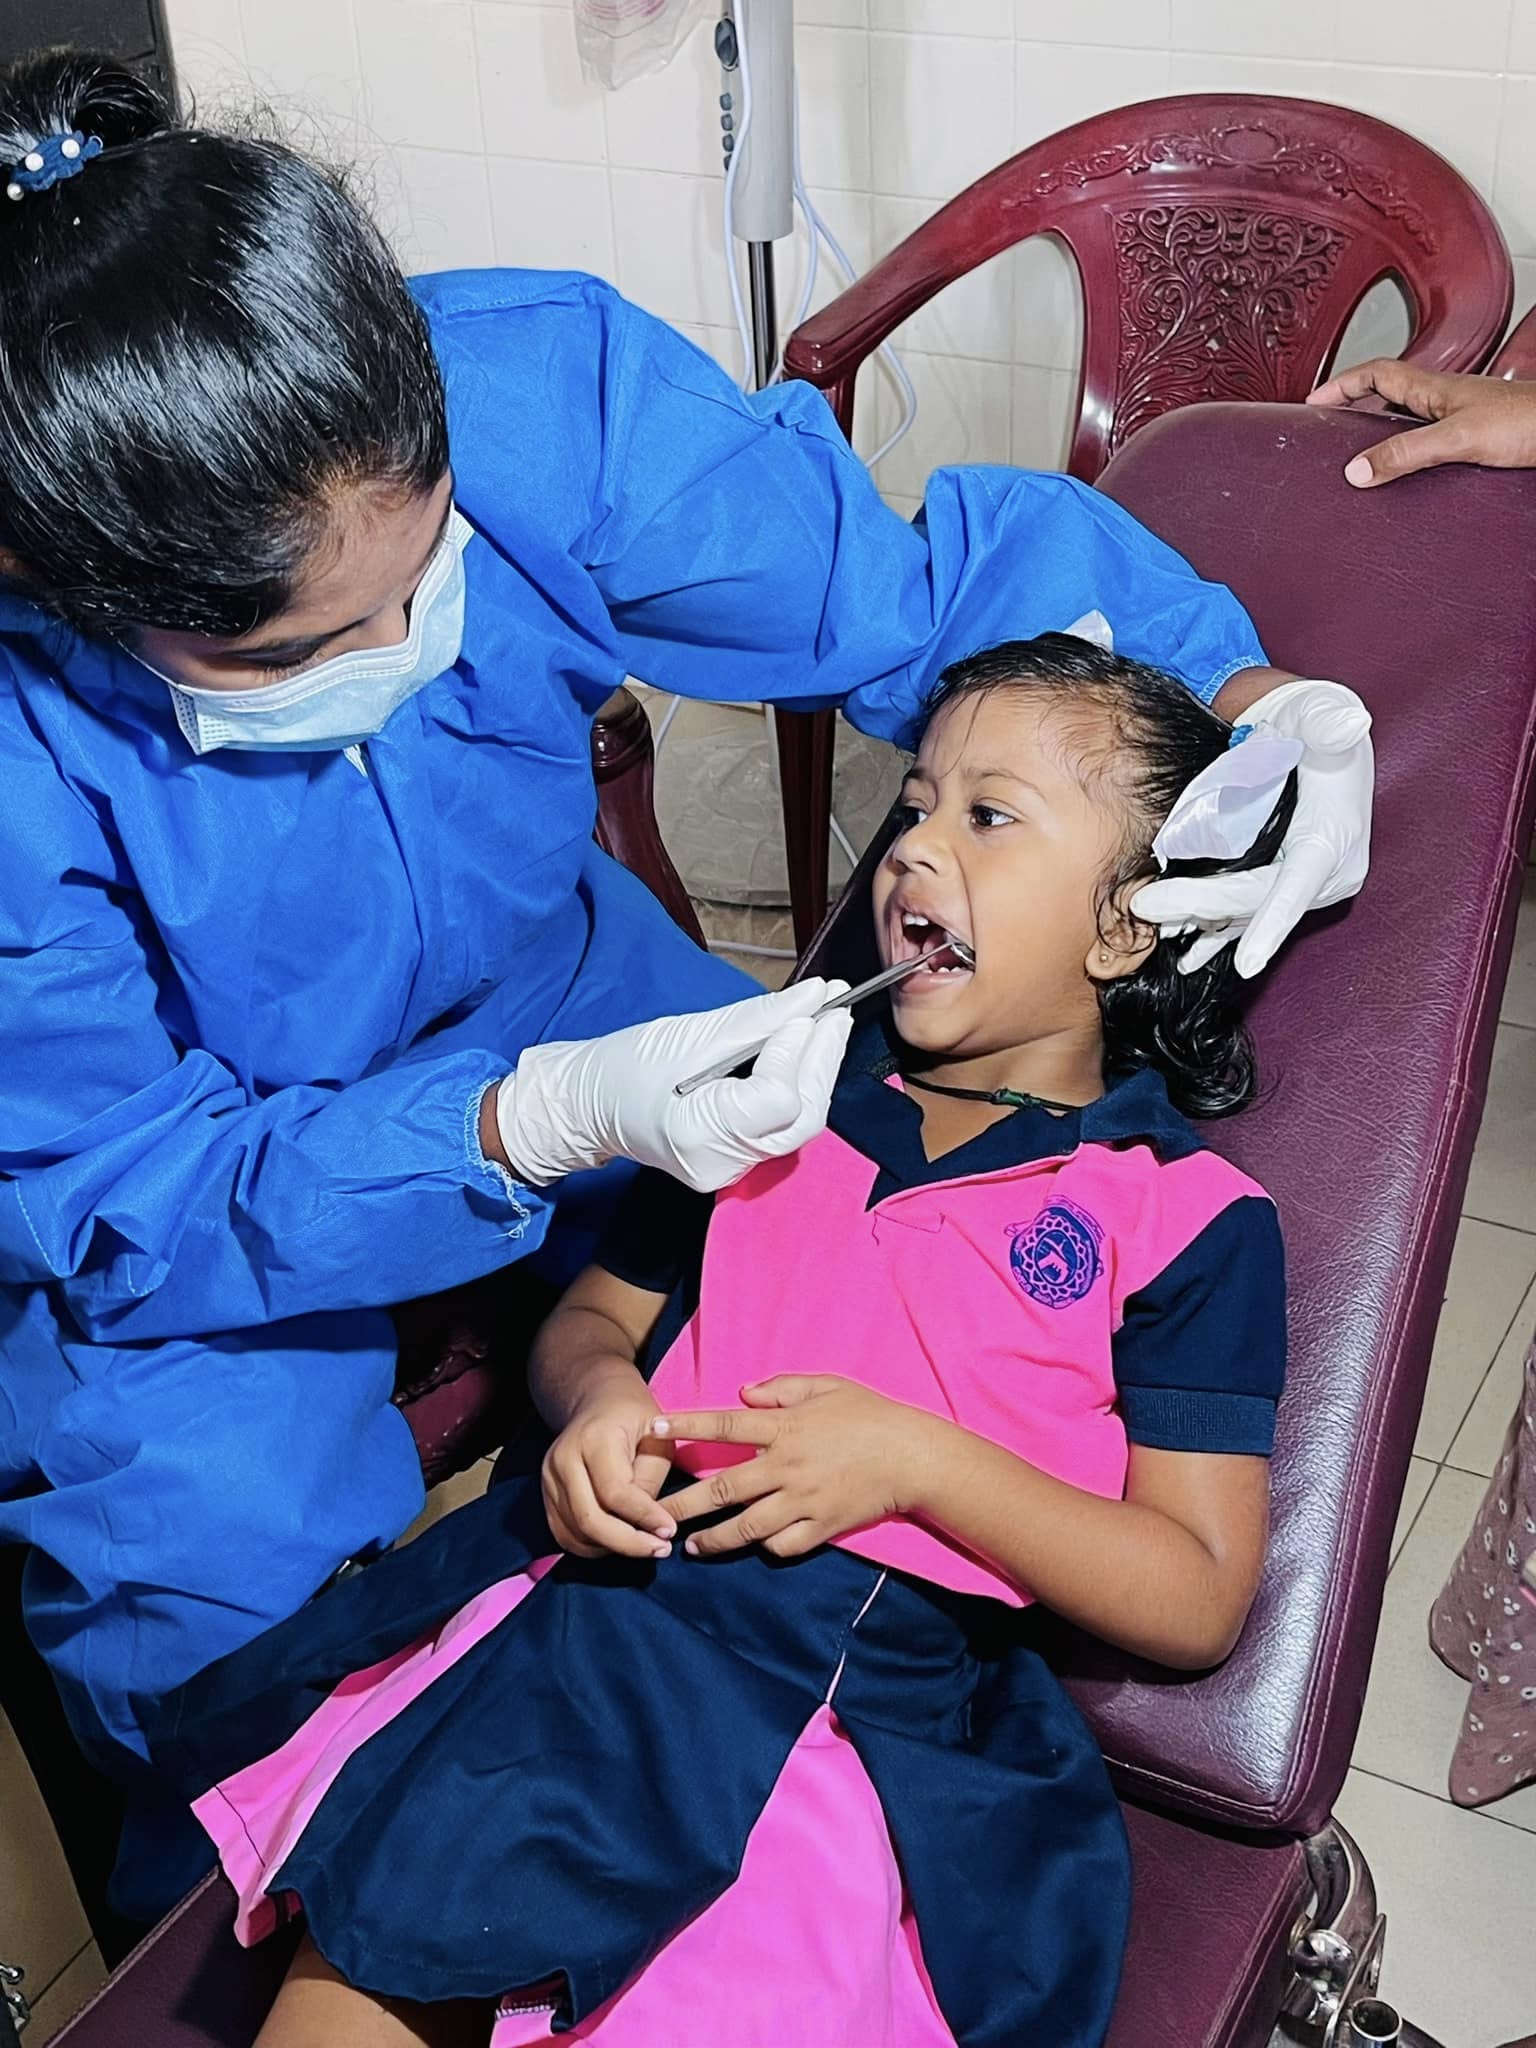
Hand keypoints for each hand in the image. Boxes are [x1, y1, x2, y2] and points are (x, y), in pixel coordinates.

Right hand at [494, 980, 853, 1192]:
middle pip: (801, 1117)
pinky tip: (804, 1053)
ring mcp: (732, 1171)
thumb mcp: (691, 1033)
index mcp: (700, 1134)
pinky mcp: (739, 1164)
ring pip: (799, 1123)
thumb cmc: (627, 1067)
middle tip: (837, 1008)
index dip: (796, 1051)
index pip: (777, 1097)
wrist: (591, 1106)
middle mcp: (721, 1163)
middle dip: (823, 1059)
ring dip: (817, 1071)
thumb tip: (815, 995)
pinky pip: (784, 1127)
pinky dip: (798, 1087)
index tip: (808, 1009)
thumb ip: (758, 1019)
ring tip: (827, 1022)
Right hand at [542, 1386, 676, 1559]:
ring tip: (644, 1546)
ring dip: (612, 1549)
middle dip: (628, 1543)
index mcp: (594, 1438)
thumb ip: (650, 1482)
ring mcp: (549, 1478)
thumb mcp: (658, 1437)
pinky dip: (592, 1547)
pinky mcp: (546, 1495)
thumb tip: (647, 1526)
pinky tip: (619, 1542)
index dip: (644, 1517)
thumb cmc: (635, 1417)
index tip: (669, 1532)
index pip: (615, 1492)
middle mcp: (563, 1459)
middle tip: (660, 1549)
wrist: (598, 1400)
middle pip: (590, 1519)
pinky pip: (565, 1535)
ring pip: (576, 1533)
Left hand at [653, 1376, 935, 1558]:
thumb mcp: (826, 1385)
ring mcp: (803, 1501)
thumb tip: (742, 1394)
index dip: (686, 1427)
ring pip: (746, 1527)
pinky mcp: (821, 1526)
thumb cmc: (869, 1414)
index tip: (654, 1430)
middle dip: (681, 1503)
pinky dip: (764, 1546)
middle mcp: (786, 1467)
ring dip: (713, 1538)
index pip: (723, 1426)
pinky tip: (751, 1544)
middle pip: (722, 1489)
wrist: (912, 1456)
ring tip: (689, 1546)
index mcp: (784, 1427)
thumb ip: (781, 1389)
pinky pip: (782, 1544)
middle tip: (650, 1514)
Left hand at [1132, 678, 1371, 976]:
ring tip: (1155, 934)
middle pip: (1256, 901)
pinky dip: (1217, 931)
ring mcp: (1308, 888)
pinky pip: (1249, 917)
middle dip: (1201, 907)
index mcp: (1333, 838)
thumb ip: (1330, 722)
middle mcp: (1328, 874)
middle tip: (1144, 907)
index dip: (1272, 925)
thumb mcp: (1322, 717)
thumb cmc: (1313, 727)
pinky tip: (1188, 954)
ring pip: (1248, 914)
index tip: (1247, 965)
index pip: (1298, 885)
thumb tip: (1348, 722)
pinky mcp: (1288, 889)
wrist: (1318, 740)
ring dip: (1203, 925)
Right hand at [1307, 360, 1535, 485]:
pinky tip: (1406, 470)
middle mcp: (1443, 400)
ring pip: (1406, 417)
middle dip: (1353, 405)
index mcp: (1433, 390)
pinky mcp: (1474, 436)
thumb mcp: (1457, 438)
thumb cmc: (1527, 421)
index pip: (1375, 374)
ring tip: (1358, 448)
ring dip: (1380, 428)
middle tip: (1330, 424)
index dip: (1341, 384)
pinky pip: (1426, 439)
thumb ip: (1406, 453)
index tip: (1314, 401)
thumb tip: (1357, 470)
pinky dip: (1407, 450)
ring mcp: (1459, 416)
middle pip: (1386, 394)